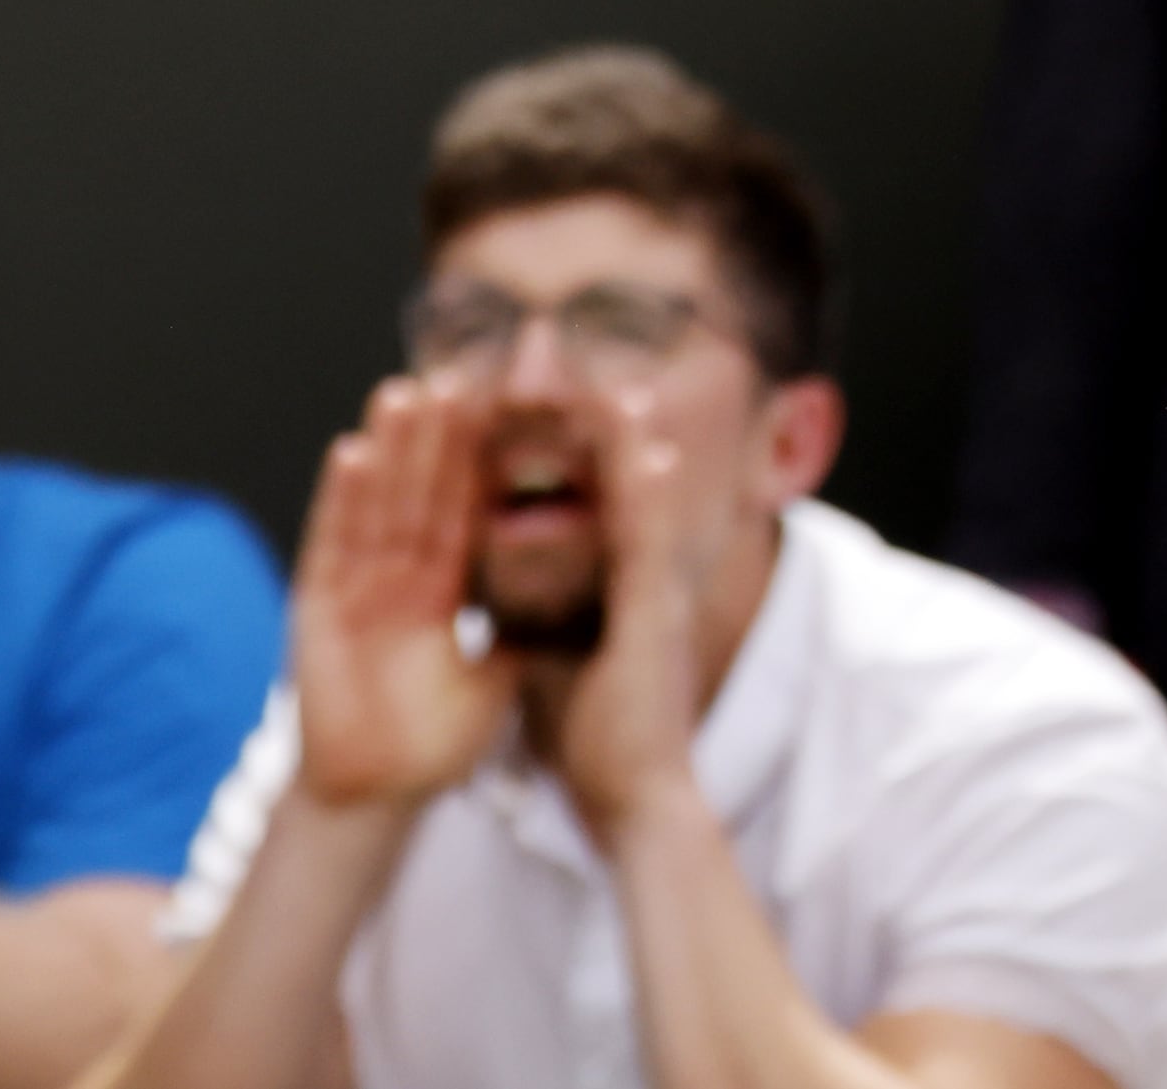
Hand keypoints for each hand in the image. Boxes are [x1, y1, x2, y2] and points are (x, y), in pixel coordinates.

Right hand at [284, 376, 517, 812]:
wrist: (376, 795)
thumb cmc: (433, 746)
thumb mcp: (498, 681)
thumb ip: (524, 632)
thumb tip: (581, 595)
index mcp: (445, 590)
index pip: (467, 514)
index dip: (482, 464)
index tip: (502, 408)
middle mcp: (399, 578)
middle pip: (421, 496)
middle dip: (435, 438)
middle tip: (453, 374)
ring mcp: (356, 585)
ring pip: (377, 505)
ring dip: (388, 450)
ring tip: (403, 392)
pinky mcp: (318, 603)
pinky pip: (333, 542)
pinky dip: (340, 499)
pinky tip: (351, 453)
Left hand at [547, 388, 713, 839]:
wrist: (635, 796)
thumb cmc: (600, 732)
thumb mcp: (562, 651)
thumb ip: (547, 611)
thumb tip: (510, 583)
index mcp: (619, 591)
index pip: (604, 506)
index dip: (589, 457)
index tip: (568, 402)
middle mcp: (644, 584)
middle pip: (630, 492)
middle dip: (616, 434)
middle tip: (606, 370)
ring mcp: (656, 596)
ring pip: (649, 502)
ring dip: (638, 443)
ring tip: (629, 382)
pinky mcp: (657, 619)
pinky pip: (652, 543)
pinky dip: (650, 495)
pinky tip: (650, 451)